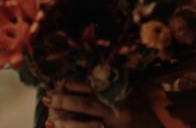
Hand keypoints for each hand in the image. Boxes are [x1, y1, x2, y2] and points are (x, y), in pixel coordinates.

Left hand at [44, 81, 164, 127]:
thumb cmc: (150, 107)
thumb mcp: (138, 88)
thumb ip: (118, 81)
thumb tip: (93, 74)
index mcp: (123, 93)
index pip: (94, 85)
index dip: (74, 83)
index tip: (59, 82)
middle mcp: (118, 110)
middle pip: (85, 105)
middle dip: (64, 101)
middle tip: (46, 97)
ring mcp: (115, 127)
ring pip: (85, 125)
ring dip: (65, 122)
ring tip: (49, 118)